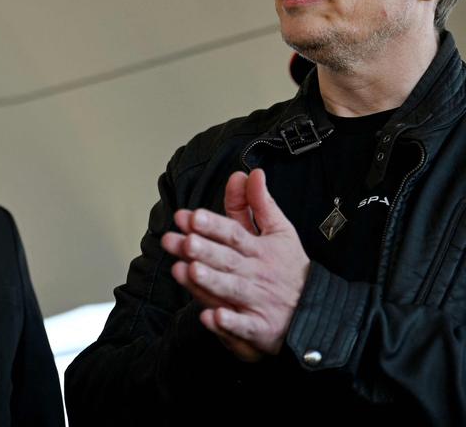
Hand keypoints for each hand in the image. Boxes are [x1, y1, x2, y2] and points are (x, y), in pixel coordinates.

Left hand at [161, 168, 309, 359]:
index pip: (234, 233)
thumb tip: (250, 173)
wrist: (317, 312)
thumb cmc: (290, 268)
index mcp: (259, 249)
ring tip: (189, 270)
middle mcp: (256, 273)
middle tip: (183, 241)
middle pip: (227, 260)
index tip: (191, 217)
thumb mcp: (280, 231)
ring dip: (211, 281)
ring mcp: (257, 301)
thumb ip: (259, 203)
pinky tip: (210, 317)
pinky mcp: (258, 328)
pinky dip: (228, 324)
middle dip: (204, 251)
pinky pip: (243, 327)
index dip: (213, 225)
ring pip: (231, 290)